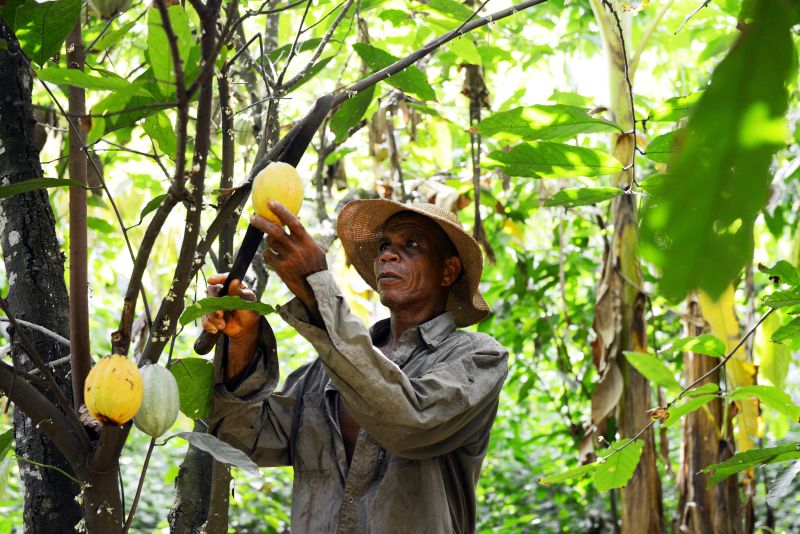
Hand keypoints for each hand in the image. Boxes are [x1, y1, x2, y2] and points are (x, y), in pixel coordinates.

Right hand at [202, 274, 261, 382]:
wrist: (247, 334)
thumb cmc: (252, 317)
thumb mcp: (250, 306)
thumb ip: (242, 295)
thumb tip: (236, 281)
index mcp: (236, 288)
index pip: (225, 278)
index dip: (218, 278)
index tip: (213, 280)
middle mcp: (224, 294)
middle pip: (212, 292)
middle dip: (214, 303)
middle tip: (221, 315)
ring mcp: (217, 305)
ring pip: (206, 306)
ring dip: (211, 317)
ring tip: (221, 326)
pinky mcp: (211, 316)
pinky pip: (204, 318)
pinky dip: (208, 324)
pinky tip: (216, 330)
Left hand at [251, 200, 326, 317]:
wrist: (317, 290)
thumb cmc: (317, 267)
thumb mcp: (317, 250)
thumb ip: (305, 238)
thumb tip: (295, 221)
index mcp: (307, 242)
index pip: (293, 222)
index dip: (281, 211)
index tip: (270, 202)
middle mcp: (297, 249)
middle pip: (276, 232)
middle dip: (262, 223)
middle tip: (253, 217)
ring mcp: (289, 260)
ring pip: (270, 244)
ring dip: (269, 241)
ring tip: (273, 244)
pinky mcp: (282, 270)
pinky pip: (268, 257)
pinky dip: (268, 255)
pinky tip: (273, 258)